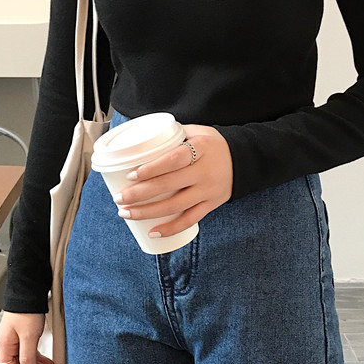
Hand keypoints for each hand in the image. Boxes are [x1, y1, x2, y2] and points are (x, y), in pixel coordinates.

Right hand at [0, 311, 64, 363]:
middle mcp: (9, 346)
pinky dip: (42, 360)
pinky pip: (32, 354)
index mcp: (4, 347)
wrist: (29, 293)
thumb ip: (28, 358)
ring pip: (29, 362)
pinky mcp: (24, 337)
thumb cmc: (25, 310)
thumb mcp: (29, 337)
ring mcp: (16, 342)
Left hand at [114, 125, 232, 238]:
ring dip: (148, 212)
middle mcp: (205, 172)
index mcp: (201, 149)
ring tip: (125, 213)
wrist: (244, 160)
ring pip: (175, 206)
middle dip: (140, 194)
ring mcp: (208, 191)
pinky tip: (153, 232)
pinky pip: (189, 220)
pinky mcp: (211, 205)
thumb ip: (174, 134)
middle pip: (169, 185)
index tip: (131, 174)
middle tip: (119, 198)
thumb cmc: (213, 144)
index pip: (174, 159)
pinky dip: (171, 228)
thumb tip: (141, 139)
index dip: (152, 168)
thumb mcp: (198, 131)